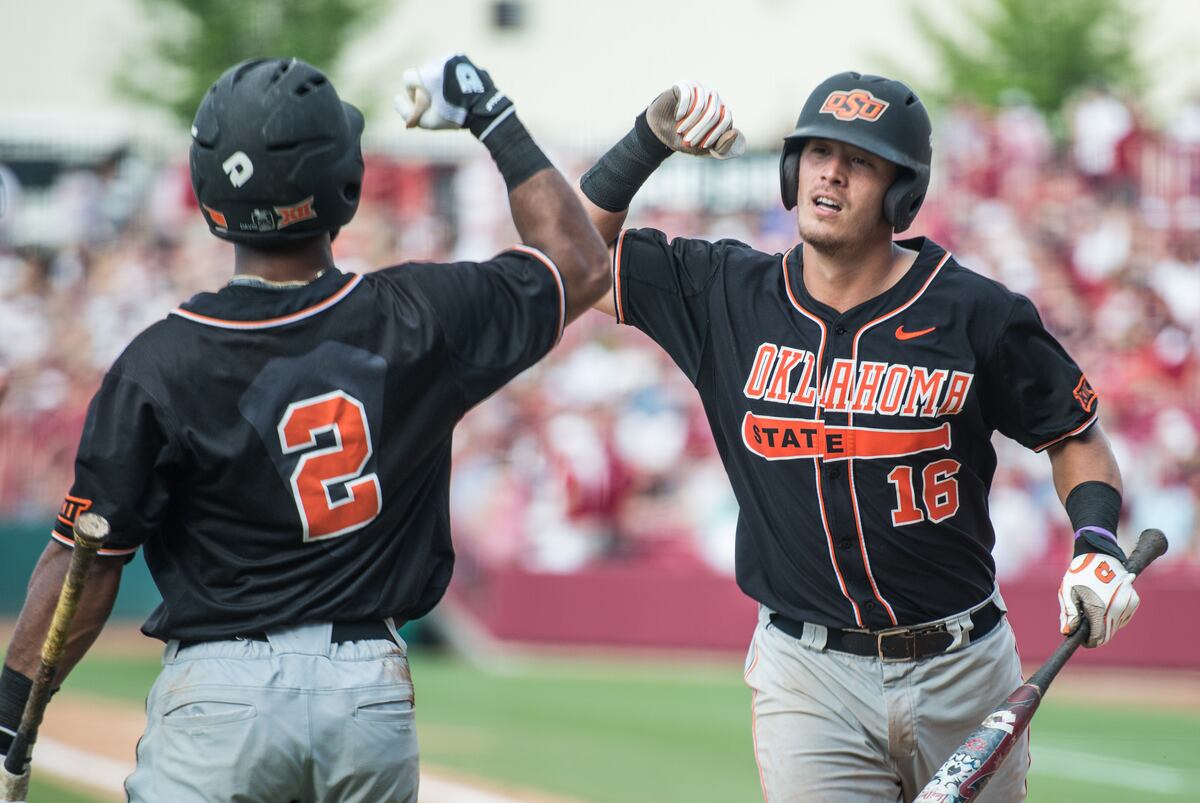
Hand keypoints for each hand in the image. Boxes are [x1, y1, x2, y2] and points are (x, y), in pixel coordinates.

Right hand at [394, 53, 512, 138]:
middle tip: (440, 101)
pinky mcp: (463, 58)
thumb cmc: (455, 117)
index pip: (408, 78)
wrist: (485, 109)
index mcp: (427, 75)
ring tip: (452, 95)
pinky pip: (450, 65)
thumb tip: (397, 99)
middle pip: (423, 73)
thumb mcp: (427, 122)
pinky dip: (452, 75)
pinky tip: (460, 88)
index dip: (413, 92)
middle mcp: (438, 62)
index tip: (424, 102)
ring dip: (439, 80)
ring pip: (437, 68)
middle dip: (427, 86)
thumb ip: (406, 112)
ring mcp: (452, 58)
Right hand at [644, 80, 745, 159]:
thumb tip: (735, 132)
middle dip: (699, 131)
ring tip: (680, 131)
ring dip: (690, 122)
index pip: (726, 120)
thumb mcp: (702, 148)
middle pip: (713, 113)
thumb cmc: (684, 139)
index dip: (715, 134)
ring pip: (701, 105)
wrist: (660, 131)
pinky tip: (677, 117)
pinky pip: (688, 96)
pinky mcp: (685, 85)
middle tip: (687, 142)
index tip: (702, 146)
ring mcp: (700, 89)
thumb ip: (721, 146)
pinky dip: (683, 110)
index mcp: (722, 111)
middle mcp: (714, 98)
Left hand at [1057, 552, 1138, 646]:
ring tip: (1093, 606)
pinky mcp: (1134, 600)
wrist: (1100, 555)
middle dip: (1095, 633)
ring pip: (1116, 626)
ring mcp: (1129, 604)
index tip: (1081, 637)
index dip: (1088, 641)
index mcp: (1100, 608)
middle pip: (1108, 635)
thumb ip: (1068, 614)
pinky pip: (1123, 617)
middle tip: (1084, 621)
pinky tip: (1104, 603)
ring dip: (1105, 623)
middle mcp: (1118, 608)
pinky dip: (1114, 616)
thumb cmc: (1080, 574)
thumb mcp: (1068, 592)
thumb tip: (1068, 632)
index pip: (1098, 638)